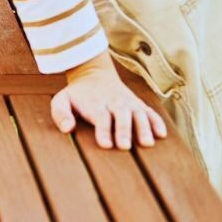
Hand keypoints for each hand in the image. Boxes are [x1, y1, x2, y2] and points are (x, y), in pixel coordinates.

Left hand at [51, 51, 167, 148]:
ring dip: (144, 128)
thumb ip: (60, 113)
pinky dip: (157, 122)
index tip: (105, 144)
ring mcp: (128, 103)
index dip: (104, 130)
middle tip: (125, 146)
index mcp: (95, 104)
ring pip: (138, 115)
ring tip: (147, 143)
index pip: (100, 117)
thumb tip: (67, 128)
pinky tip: (161, 134)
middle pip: (121, 116)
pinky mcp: (138, 105)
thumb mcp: (62, 100)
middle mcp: (114, 103)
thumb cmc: (77, 95)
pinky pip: (150, 113)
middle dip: (124, 131)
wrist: (94, 75)